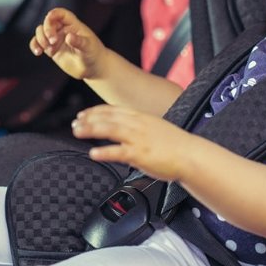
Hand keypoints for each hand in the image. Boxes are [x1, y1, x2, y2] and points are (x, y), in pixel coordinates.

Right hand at [29, 8, 105, 79]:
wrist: (92, 67)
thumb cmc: (93, 53)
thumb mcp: (89, 47)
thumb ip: (79, 42)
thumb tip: (68, 37)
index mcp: (73, 24)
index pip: (61, 14)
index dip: (53, 14)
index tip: (49, 19)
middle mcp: (62, 30)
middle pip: (48, 22)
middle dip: (47, 30)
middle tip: (53, 41)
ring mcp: (56, 39)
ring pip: (41, 32)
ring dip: (40, 39)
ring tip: (48, 49)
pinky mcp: (51, 49)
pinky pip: (38, 44)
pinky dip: (35, 46)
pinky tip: (38, 52)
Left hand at [71, 104, 194, 181]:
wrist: (191, 155)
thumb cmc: (176, 145)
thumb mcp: (156, 128)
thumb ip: (140, 128)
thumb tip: (126, 133)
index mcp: (141, 117)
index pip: (113, 110)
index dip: (95, 111)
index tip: (82, 114)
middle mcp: (138, 125)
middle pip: (108, 118)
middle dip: (88, 119)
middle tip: (74, 123)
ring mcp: (138, 139)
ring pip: (109, 130)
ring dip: (91, 130)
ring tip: (77, 132)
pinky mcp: (140, 154)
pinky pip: (118, 152)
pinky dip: (104, 151)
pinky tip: (93, 153)